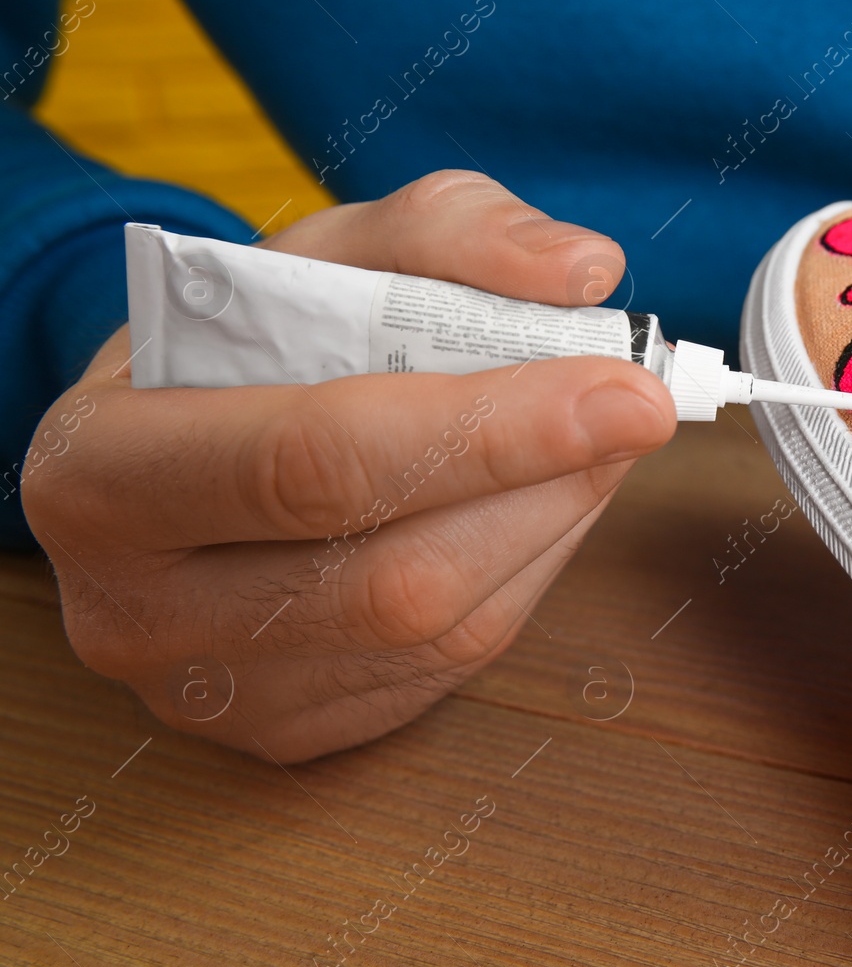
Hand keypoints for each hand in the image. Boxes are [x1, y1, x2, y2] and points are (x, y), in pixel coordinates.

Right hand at [23, 170, 675, 759]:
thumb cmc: (238, 342)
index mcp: (102, 472)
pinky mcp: (285, 734)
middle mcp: (135, 609)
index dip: (493, 429)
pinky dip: (522, 581)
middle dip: (545, 486)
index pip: (321, 462)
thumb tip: (582, 270)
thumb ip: (446, 232)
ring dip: (552, 530)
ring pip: (441, 635)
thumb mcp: (318, 250)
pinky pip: (447, 671)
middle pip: (396, 578)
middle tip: (634, 412)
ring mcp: (212, 692)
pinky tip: (536, 509)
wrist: (164, 452)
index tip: (623, 389)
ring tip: (591, 447)